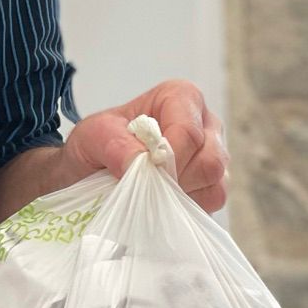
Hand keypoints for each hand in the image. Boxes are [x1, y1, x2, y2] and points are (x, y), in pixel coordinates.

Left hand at [55, 79, 229, 214]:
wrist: (92, 170)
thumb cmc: (98, 144)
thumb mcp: (92, 135)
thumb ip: (112, 143)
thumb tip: (137, 163)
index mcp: (181, 98)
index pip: (189, 131)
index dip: (169, 158)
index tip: (144, 172)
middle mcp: (206, 125)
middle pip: (210, 161)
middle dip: (174, 180)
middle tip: (143, 186)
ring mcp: (214, 156)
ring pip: (215, 185)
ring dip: (179, 197)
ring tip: (148, 192)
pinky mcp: (213, 185)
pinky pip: (212, 203)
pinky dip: (185, 209)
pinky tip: (160, 202)